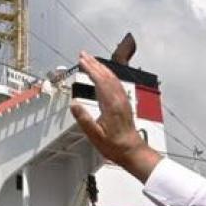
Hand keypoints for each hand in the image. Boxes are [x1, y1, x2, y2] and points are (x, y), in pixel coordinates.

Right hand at [69, 52, 161, 181]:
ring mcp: (123, 101)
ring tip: (91, 60)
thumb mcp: (95, 135)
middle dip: (94, 63)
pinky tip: (104, 75)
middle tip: (83, 54)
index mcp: (111, 105)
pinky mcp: (124, 103)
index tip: (81, 60)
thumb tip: (73, 104)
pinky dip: (108, 75)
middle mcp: (119, 100)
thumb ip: (84, 119)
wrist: (132, 151)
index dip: (90, 69)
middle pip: (106, 75)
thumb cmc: (115, 145)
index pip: (100, 81)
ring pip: (112, 78)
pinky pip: (116, 83)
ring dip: (101, 67)